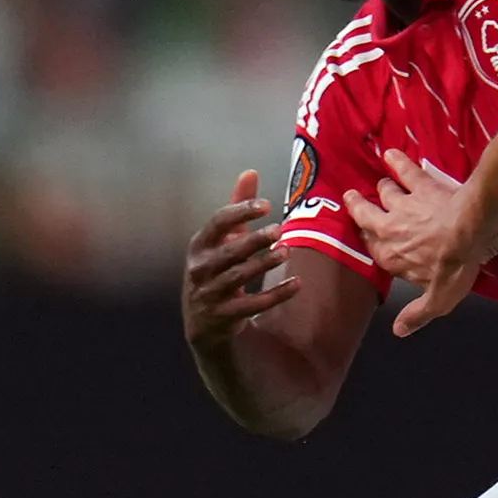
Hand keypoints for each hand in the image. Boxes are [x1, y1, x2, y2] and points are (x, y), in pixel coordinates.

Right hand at [180, 169, 288, 349]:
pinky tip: (297, 284)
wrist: (203, 324)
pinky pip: (252, 305)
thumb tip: (250, 172)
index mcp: (199, 246)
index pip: (217, 223)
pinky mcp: (224, 316)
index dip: (240, 212)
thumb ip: (236, 209)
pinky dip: (276, 296)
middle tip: (279, 230)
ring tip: (286, 252)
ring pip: (238, 277)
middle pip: (229, 251)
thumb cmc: (215, 272)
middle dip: (254, 240)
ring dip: (263, 264)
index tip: (266, 205)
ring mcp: (210, 294)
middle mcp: (200, 269)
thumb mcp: (221, 241)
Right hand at [341, 150, 486, 335]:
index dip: (370, 241)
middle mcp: (388, 228)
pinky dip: (397, 160)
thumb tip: (399, 331)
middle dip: (357, 205)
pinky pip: (404, 169)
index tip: (367, 234)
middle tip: (352, 197)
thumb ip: (417, 314)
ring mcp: (402, 204)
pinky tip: (392, 153)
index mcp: (389, 256)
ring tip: (381, 182)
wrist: (470, 230)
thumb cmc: (453, 267)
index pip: (372, 248)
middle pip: (364, 214)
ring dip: (382, 187)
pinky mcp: (419, 185)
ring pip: (383, 192)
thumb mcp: (438, 300)